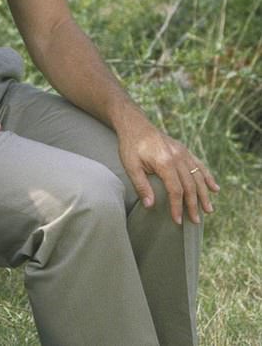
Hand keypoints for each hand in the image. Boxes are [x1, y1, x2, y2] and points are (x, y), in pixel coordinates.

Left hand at [117, 109, 219, 224]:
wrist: (135, 125)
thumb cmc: (130, 146)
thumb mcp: (130, 166)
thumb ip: (141, 186)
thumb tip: (150, 206)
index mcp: (164, 162)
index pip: (175, 190)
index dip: (177, 207)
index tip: (177, 221)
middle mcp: (177, 157)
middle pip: (190, 185)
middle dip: (193, 205)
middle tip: (195, 221)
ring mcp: (183, 152)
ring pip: (198, 176)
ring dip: (204, 194)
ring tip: (208, 210)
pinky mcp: (184, 150)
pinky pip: (199, 165)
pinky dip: (207, 177)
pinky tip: (215, 188)